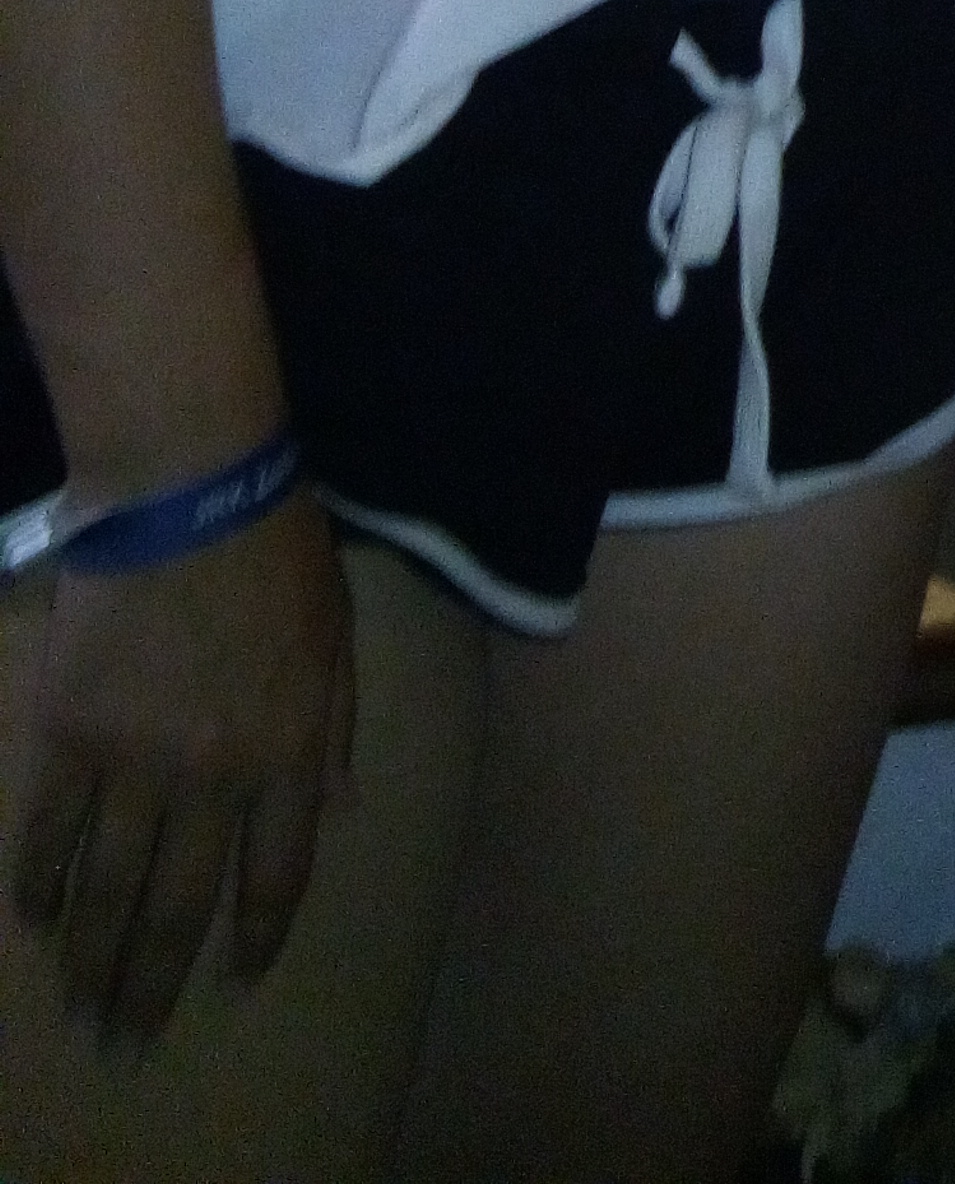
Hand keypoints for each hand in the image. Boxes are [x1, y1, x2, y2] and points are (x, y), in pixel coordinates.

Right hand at [10, 495, 355, 1039]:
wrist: (189, 488)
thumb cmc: (279, 550)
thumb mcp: (339, 640)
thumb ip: (336, 733)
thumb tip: (341, 813)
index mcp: (289, 753)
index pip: (277, 876)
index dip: (257, 937)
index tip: (235, 978)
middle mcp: (213, 776)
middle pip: (178, 907)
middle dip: (152, 984)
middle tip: (128, 1039)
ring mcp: (134, 761)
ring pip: (109, 890)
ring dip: (92, 958)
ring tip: (82, 1006)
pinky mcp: (68, 735)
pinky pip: (49, 834)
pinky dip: (41, 885)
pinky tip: (39, 920)